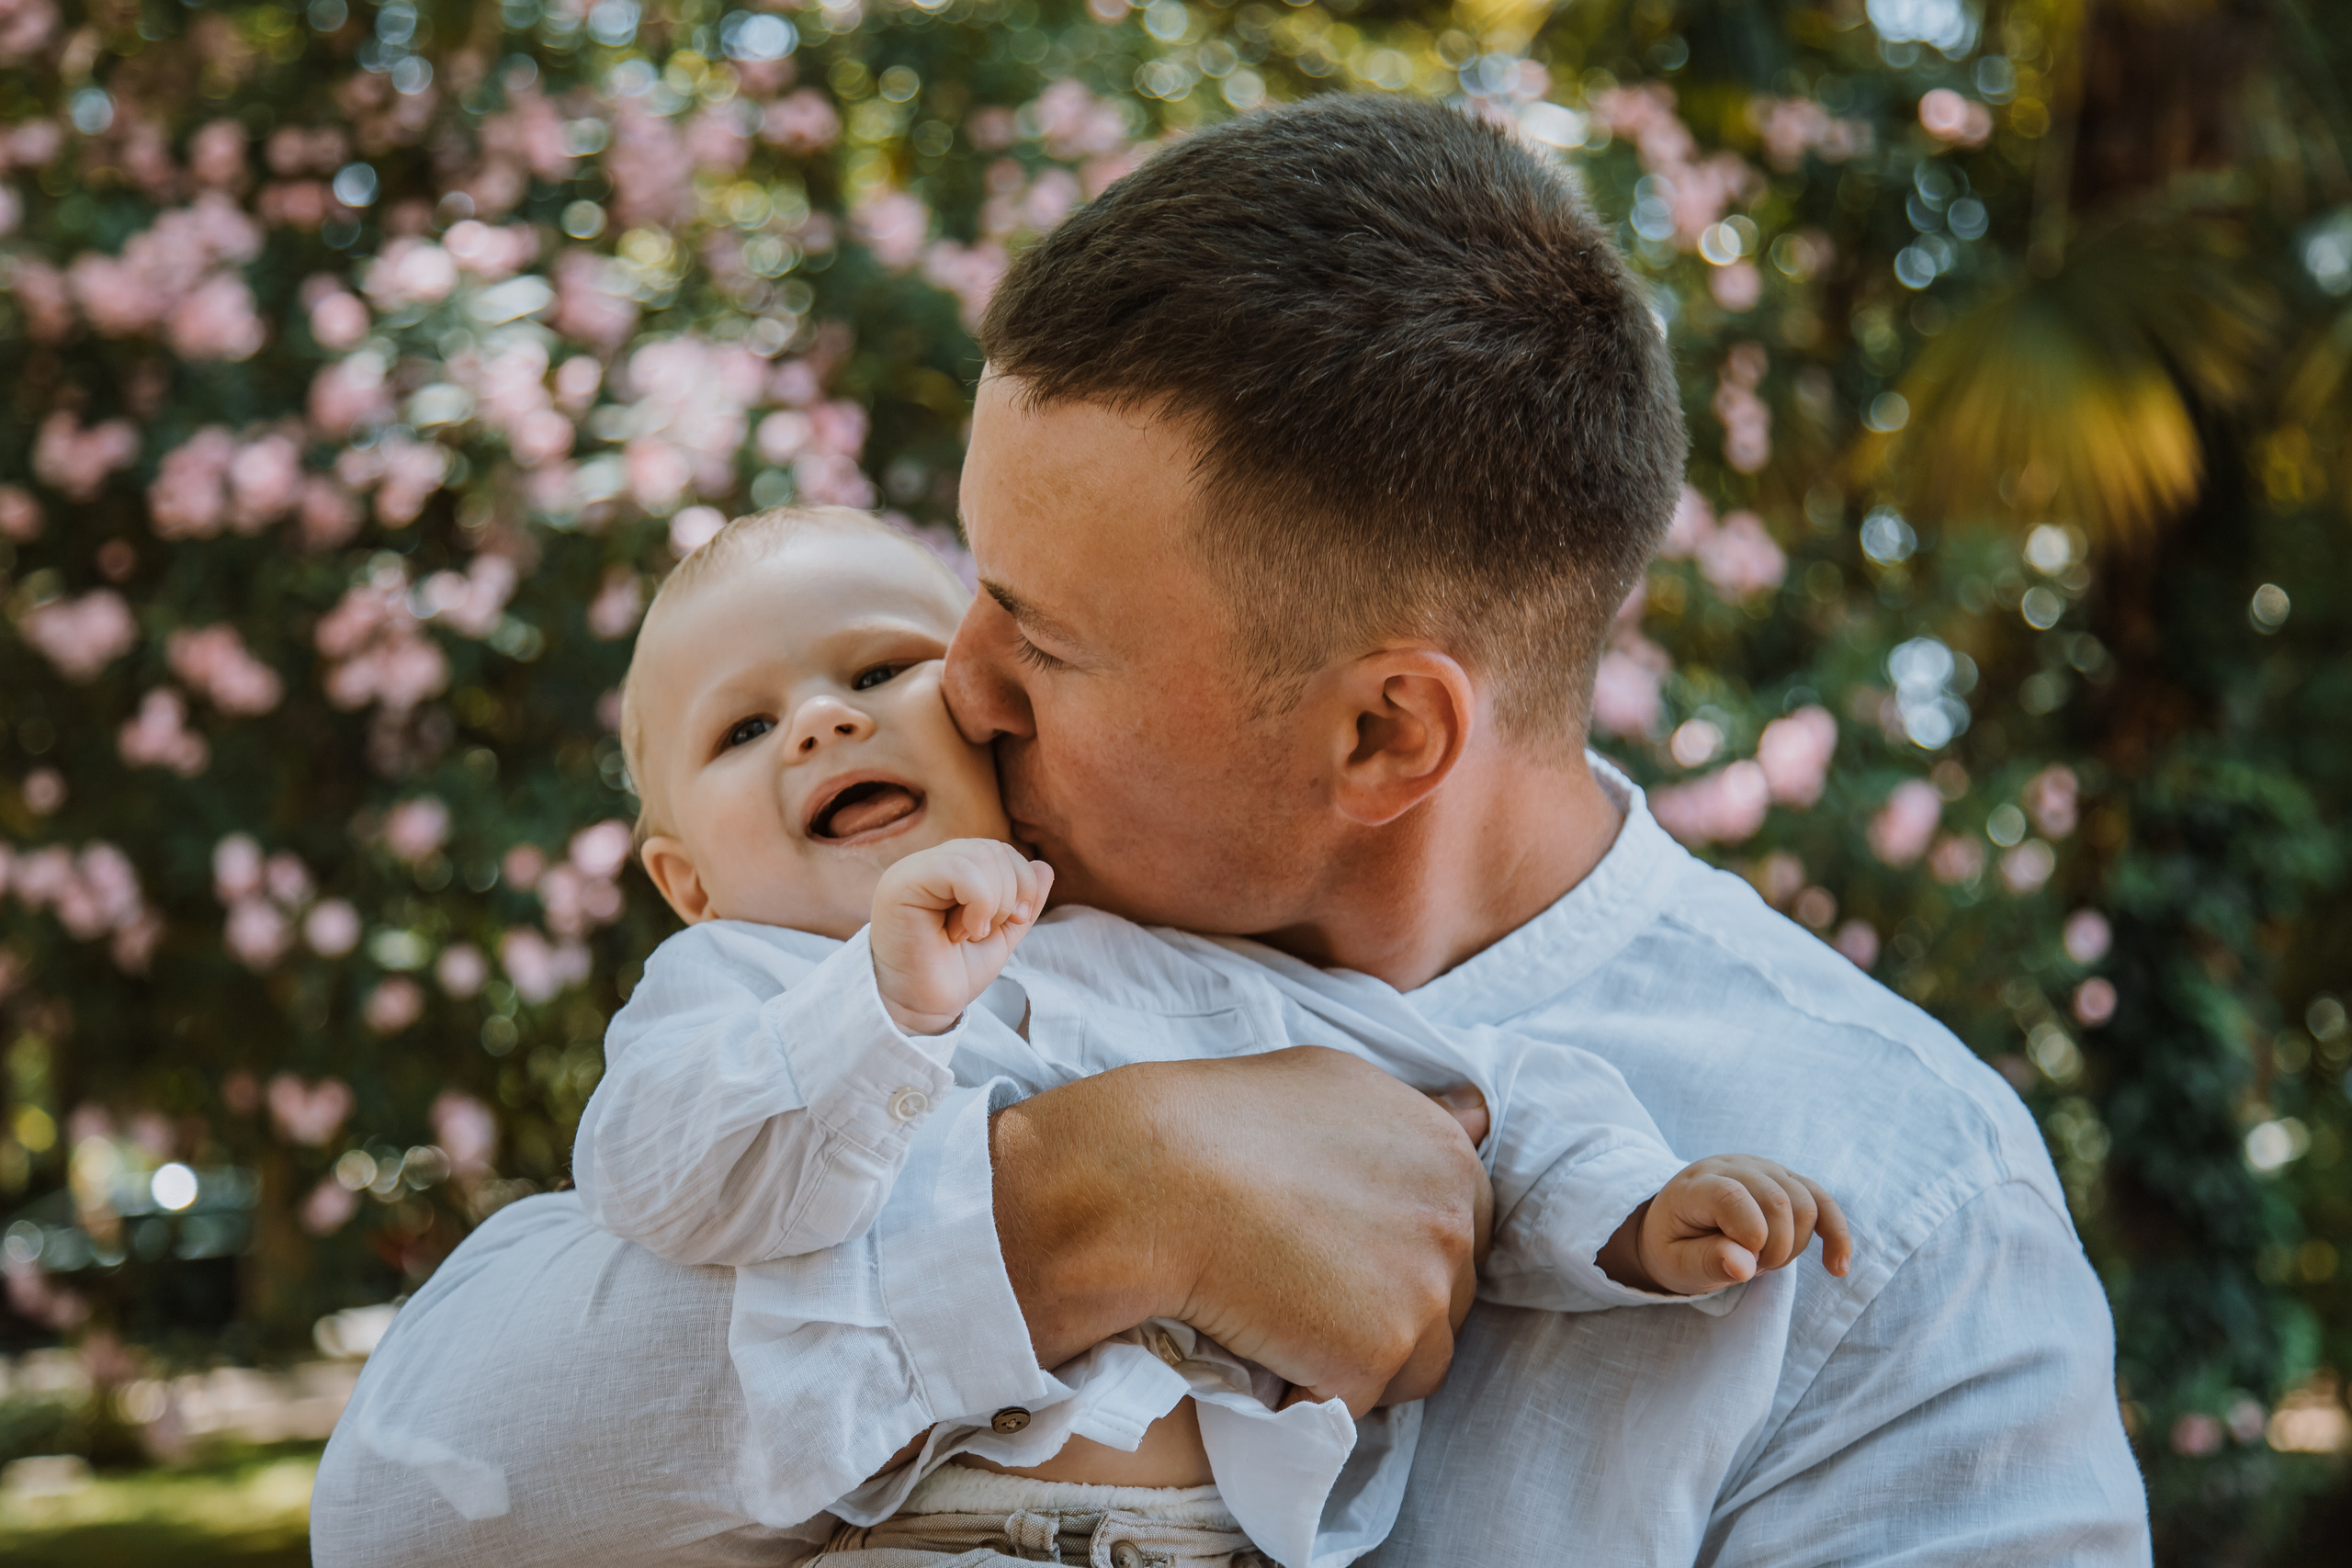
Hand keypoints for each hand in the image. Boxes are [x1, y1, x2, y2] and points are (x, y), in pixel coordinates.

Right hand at [869, 838, 1052, 1034]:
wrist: (922, 1009)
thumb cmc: (953, 972)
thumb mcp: (1001, 933)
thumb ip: (1021, 900)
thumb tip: (1044, 866)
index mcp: (949, 870)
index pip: (998, 850)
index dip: (1022, 882)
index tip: (1015, 921)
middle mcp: (928, 863)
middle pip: (993, 849)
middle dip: (1011, 893)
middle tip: (988, 931)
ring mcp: (912, 870)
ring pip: (979, 854)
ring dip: (993, 902)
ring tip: (970, 933)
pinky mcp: (901, 884)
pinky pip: (958, 868)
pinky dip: (978, 902)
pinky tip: (961, 932)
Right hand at [991, 1047, 1489, 1417]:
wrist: (1156, 1179)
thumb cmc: (1224, 1119)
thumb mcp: (1333, 1082)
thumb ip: (1411, 1114)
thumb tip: (1480, 1118)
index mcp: (1448, 1153)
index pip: (1459, 1233)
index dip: (1399, 1253)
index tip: (1344, 1257)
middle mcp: (1453, 1220)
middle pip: (1445, 1300)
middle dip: (1384, 1307)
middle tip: (1305, 1291)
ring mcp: (1424, 1291)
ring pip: (1415, 1363)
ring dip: (1357, 1358)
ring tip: (1283, 1325)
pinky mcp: (1380, 1354)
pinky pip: (1358, 1403)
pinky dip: (1314, 1394)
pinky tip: (1264, 1355)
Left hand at [1600, 1154, 1853, 1296]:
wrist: (1679, 1224)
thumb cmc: (1675, 1246)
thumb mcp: (1676, 1262)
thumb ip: (1706, 1261)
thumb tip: (1744, 1265)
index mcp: (1696, 1185)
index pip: (1732, 1196)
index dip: (1749, 1234)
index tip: (1744, 1264)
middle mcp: (1732, 1166)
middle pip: (1778, 1200)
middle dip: (1775, 1249)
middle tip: (1753, 1269)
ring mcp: (1763, 1169)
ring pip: (1805, 1203)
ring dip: (1796, 1245)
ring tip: (1766, 1261)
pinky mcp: (1786, 1179)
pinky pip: (1822, 1201)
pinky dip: (1835, 1234)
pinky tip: (1837, 1268)